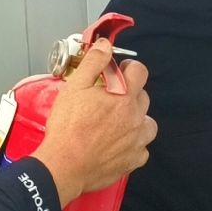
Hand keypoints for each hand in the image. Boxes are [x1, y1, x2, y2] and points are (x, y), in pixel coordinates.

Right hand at [31, 40, 154, 205]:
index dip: (129, 68)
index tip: (120, 72)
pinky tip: (116, 144)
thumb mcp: (74, 87)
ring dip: (135, 120)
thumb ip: (94, 62)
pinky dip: (133, 145)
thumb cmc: (67, 128)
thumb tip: (105, 46)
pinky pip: (141, 148)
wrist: (64, 165)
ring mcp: (137, 140)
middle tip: (109, 99)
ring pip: (146, 124)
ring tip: (116, 123)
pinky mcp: (134, 160)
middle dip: (129, 94)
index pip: (140, 71)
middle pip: (143, 97)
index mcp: (123, 96)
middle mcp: (135, 117)